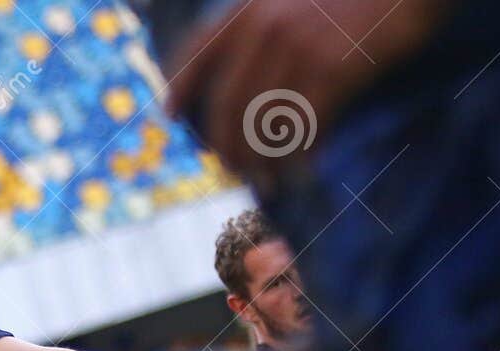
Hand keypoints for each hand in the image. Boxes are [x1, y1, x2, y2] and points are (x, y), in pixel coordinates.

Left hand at [166, 0, 451, 184]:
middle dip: (226, 148)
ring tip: (269, 182)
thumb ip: (262, 33)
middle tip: (235, 173)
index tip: (169, 115)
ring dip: (263, 163)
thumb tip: (238, 93)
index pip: (197, 53)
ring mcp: (297, 48)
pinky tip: (304, 167)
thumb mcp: (295, 1)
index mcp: (250, 9)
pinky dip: (300, 154)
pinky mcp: (331, 69)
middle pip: (226, 106)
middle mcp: (264, 27)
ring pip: (262, 123)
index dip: (180, 87)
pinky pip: (300, 127)